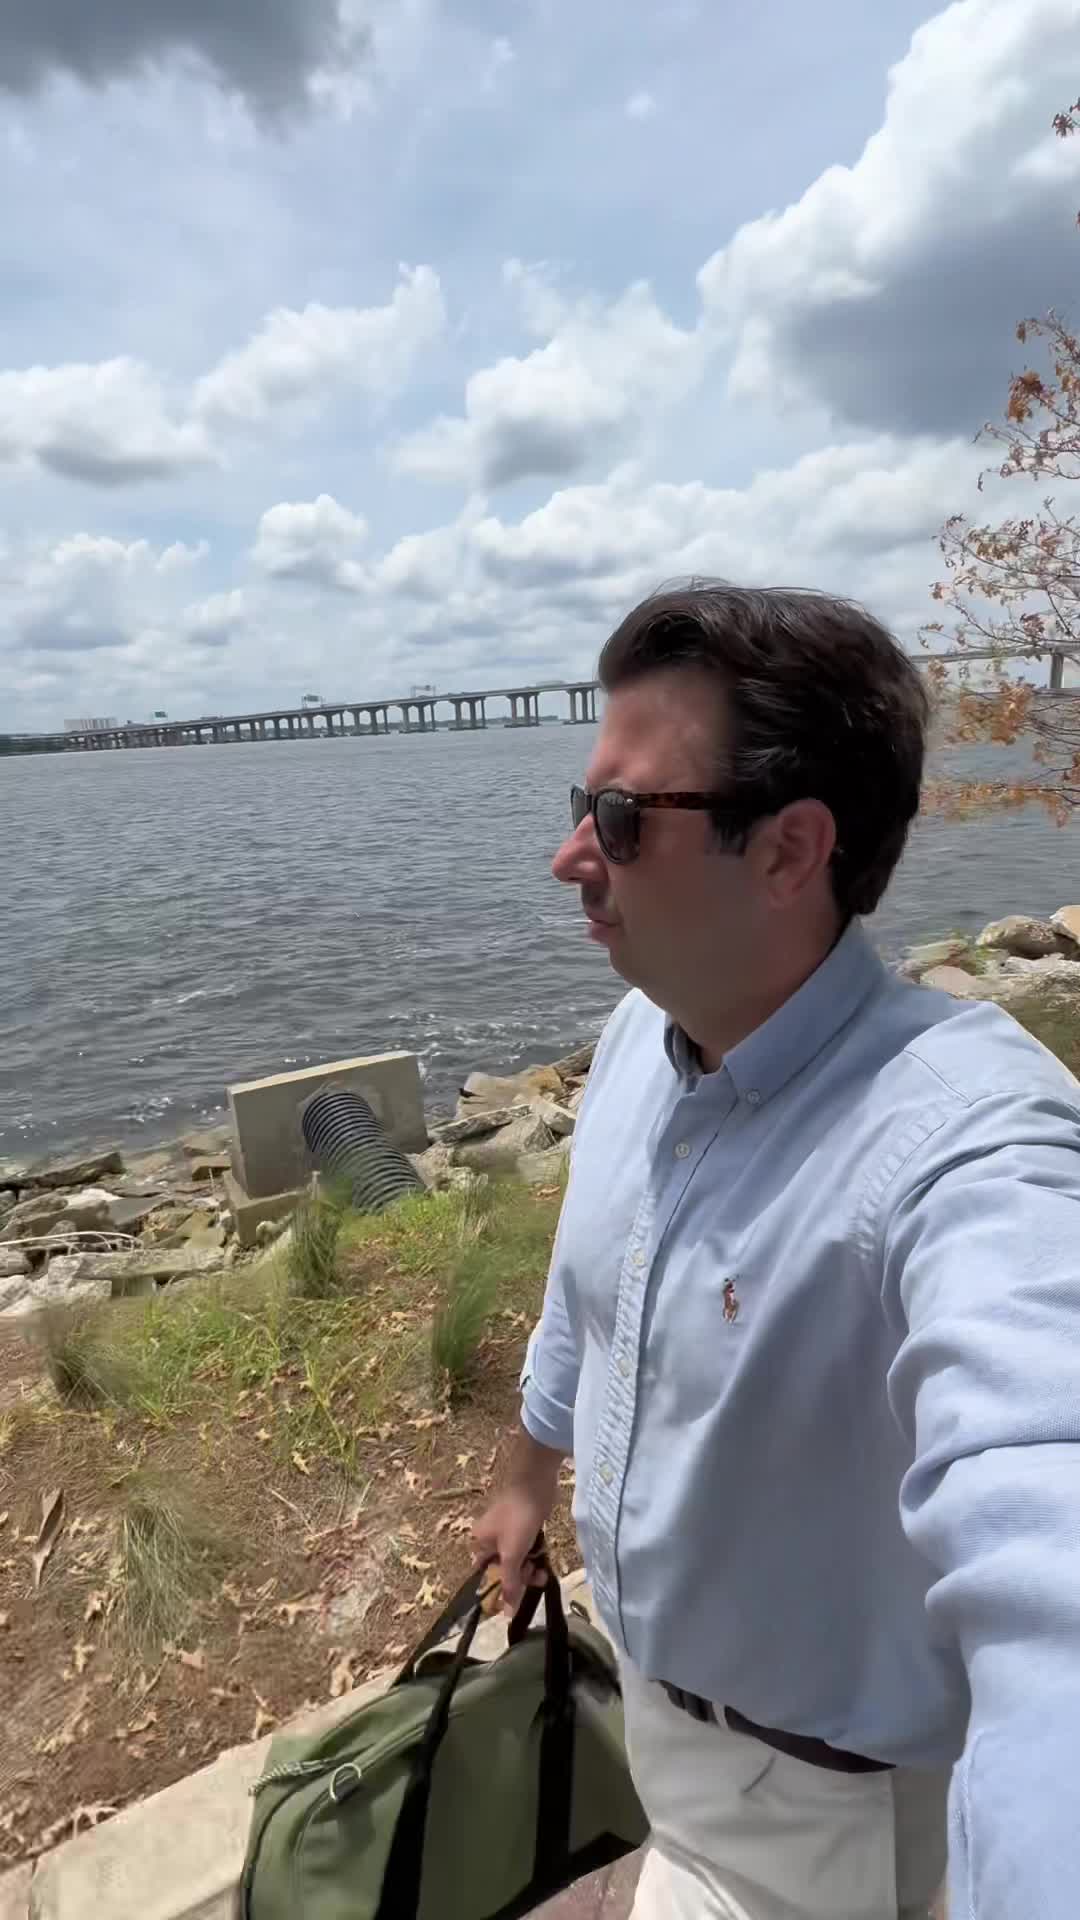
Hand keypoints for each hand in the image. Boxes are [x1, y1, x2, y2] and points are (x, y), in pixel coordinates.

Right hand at [473, 1487, 549, 1613]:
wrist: (536, 1484)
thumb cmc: (518, 1518)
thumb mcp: (512, 1554)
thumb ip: (509, 1584)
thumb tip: (506, 1614)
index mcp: (480, 1544)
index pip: (485, 1576)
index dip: (499, 1590)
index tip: (515, 1601)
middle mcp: (491, 1539)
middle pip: (504, 1570)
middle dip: (520, 1577)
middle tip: (535, 1577)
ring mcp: (508, 1533)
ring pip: (518, 1561)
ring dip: (531, 1568)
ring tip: (543, 1569)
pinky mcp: (524, 1528)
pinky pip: (527, 1550)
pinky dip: (535, 1555)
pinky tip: (544, 1554)